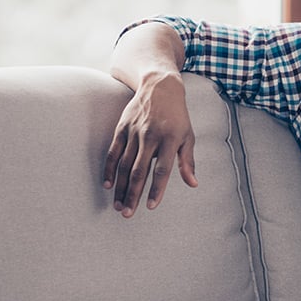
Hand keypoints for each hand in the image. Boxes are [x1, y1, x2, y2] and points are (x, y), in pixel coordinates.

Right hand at [103, 72, 197, 217]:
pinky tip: (107, 184)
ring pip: (124, 164)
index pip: (162, 170)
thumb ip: (187, 161)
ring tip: (118, 205)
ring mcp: (134, 132)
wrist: (160, 87)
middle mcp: (150, 136)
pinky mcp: (122, 128)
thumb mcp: (188, 136)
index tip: (151, 206)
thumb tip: (193, 184)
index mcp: (170, 140)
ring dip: (119, 187)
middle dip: (133, 194)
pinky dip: (109, 169)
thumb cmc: (178, 116)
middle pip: (139, 171)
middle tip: (128, 213)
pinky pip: (113, 152)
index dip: (156, 189)